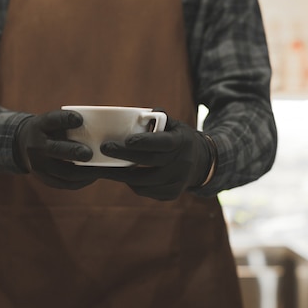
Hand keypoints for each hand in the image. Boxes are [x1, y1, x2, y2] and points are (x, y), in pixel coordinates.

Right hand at [14, 110, 106, 189]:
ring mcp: (38, 165)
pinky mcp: (45, 179)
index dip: (65, 119)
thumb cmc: (51, 130)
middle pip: (55, 149)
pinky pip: (65, 183)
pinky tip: (95, 176)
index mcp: (41, 125)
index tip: (80, 119)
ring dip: (85, 172)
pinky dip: (82, 181)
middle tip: (89, 153)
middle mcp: (36, 145)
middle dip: (73, 152)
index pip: (52, 120)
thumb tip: (106, 125)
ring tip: (101, 169)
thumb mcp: (55, 121)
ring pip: (64, 172)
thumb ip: (73, 122)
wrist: (25, 144)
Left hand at [99, 116, 213, 200]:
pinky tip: (123, 176)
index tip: (126, 140)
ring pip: (144, 181)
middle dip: (124, 155)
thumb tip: (140, 114)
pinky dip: (132, 184)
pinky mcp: (171, 194)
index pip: (162, 143)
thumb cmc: (180, 139)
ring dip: (122, 174)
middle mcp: (182, 163)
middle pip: (149, 161)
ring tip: (106, 167)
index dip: (144, 142)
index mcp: (182, 142)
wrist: (201, 163)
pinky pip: (146, 191)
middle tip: (105, 149)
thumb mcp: (175, 125)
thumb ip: (158, 118)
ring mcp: (177, 181)